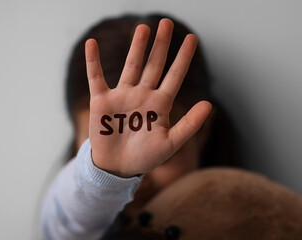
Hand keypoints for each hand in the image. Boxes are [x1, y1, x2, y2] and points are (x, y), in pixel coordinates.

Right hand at [85, 19, 211, 177]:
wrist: (118, 168)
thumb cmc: (145, 157)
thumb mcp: (170, 143)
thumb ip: (189, 125)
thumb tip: (209, 104)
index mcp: (160, 104)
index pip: (174, 76)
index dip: (183, 58)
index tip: (193, 38)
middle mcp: (143, 96)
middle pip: (154, 65)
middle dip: (161, 45)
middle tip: (167, 23)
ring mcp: (122, 96)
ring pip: (131, 66)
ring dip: (137, 47)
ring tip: (144, 28)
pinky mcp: (102, 101)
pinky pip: (96, 77)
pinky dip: (93, 61)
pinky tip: (92, 43)